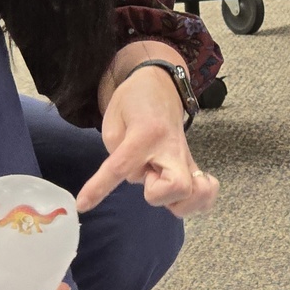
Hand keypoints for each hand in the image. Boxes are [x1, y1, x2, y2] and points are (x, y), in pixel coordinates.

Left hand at [76, 65, 218, 214]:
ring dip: (177, 202)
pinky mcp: (193, 164)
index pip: (122, 167)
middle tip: (148, 176)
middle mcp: (171, 147)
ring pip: (196, 195)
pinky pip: (206, 192)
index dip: (100, 188)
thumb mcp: (113, 119)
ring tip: (162, 185)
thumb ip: (117, 153)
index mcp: (146, 134)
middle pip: (177, 187)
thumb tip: (132, 176)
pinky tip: (180, 197)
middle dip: (158, 195)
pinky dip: (197, 202)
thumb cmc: (133, 101)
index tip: (83, 204)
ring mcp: (186, 157)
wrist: (161, 84)